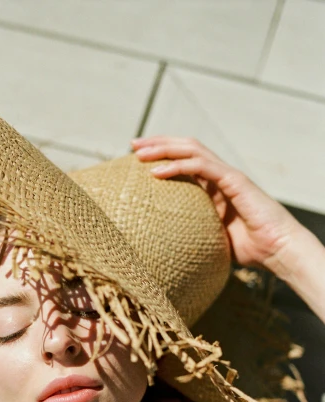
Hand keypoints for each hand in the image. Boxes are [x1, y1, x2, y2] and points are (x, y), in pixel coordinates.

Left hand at [131, 136, 305, 276]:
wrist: (277, 250)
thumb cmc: (250, 249)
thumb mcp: (211, 240)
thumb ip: (193, 235)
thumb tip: (167, 250)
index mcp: (213, 186)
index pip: (185, 160)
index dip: (162, 154)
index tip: (137, 157)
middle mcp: (219, 176)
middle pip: (185, 148)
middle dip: (158, 143)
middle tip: (132, 144)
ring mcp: (227, 175)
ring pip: (191, 150)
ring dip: (163, 148)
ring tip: (139, 152)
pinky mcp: (234, 181)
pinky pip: (202, 167)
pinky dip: (178, 166)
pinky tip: (157, 172)